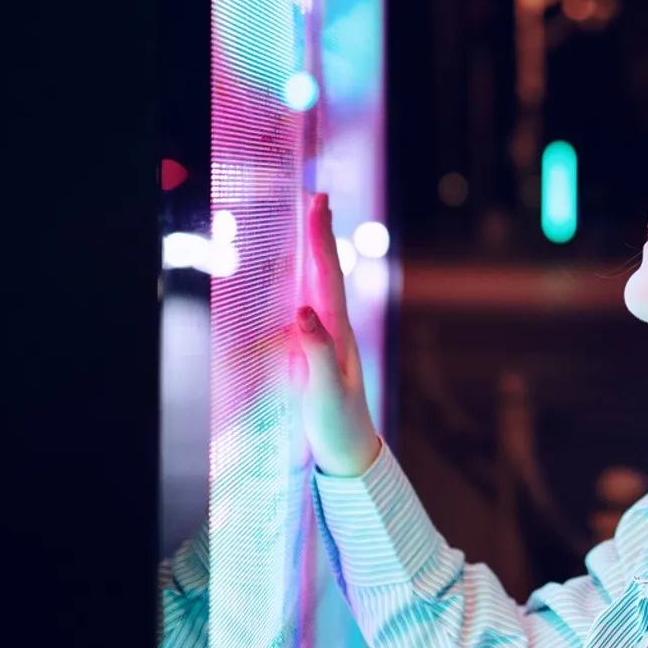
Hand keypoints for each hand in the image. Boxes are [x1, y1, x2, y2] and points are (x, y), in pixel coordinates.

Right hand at [294, 192, 383, 477]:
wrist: (350, 452)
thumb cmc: (338, 424)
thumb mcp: (325, 390)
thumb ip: (315, 351)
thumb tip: (302, 311)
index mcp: (339, 332)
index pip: (327, 276)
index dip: (320, 238)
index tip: (317, 203)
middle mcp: (336, 329)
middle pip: (326, 272)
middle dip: (320, 233)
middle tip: (317, 196)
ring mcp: (328, 339)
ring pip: (319, 286)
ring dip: (314, 252)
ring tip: (311, 222)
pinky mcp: (317, 352)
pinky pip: (309, 307)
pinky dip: (303, 283)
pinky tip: (297, 278)